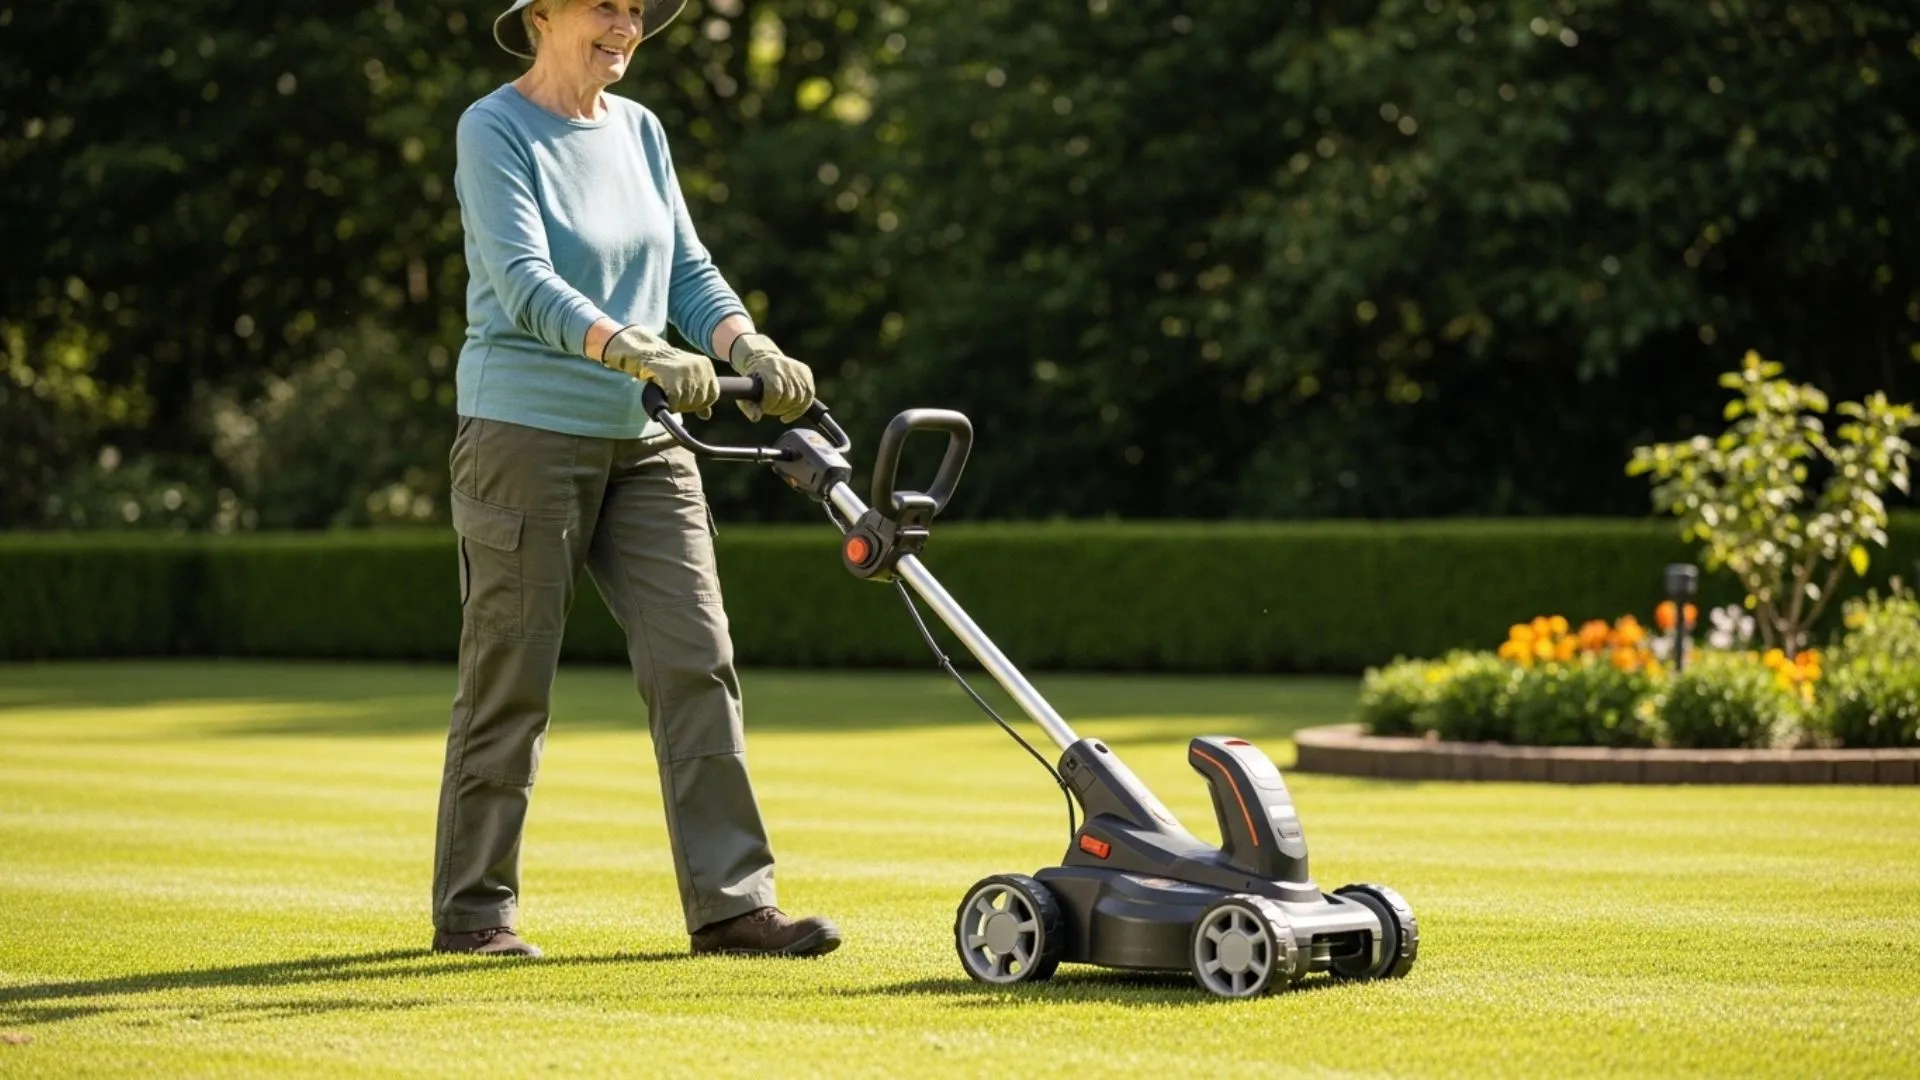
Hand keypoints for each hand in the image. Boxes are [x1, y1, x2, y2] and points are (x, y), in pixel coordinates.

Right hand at [600, 325, 718, 418]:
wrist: (648, 353)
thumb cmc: (669, 368)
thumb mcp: (689, 377)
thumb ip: (699, 394)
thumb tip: (706, 416)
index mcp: (705, 365)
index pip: (713, 395)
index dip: (701, 404)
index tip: (690, 405)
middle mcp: (698, 367)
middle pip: (700, 400)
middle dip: (688, 406)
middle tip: (677, 404)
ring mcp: (686, 371)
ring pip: (688, 401)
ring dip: (678, 406)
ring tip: (671, 401)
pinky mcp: (672, 377)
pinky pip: (675, 401)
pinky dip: (671, 406)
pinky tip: (667, 404)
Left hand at [726, 333, 814, 422]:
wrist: (764, 359)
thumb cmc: (754, 378)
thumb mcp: (745, 390)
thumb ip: (747, 406)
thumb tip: (756, 418)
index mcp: (770, 367)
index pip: (775, 391)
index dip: (770, 404)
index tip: (764, 408)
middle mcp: (786, 366)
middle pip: (789, 396)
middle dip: (779, 408)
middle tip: (771, 410)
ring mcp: (798, 368)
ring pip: (800, 398)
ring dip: (790, 410)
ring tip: (780, 411)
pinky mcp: (806, 372)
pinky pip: (809, 396)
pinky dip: (800, 409)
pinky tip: (790, 413)